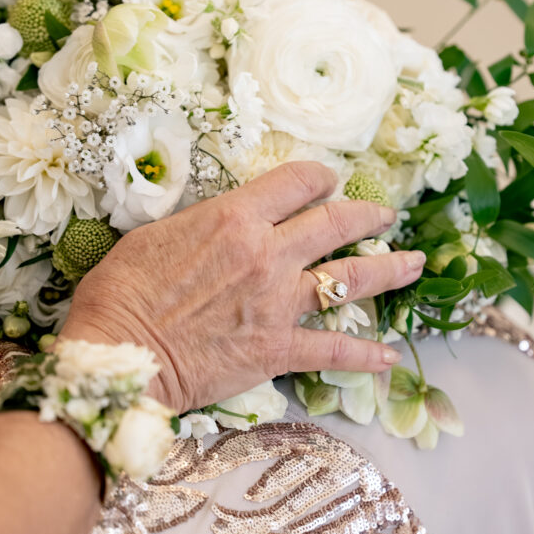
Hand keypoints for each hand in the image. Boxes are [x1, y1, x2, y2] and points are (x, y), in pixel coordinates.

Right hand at [60, 162, 424, 413]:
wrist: (121, 356)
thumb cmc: (121, 292)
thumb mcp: (156, 235)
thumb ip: (204, 224)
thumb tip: (226, 224)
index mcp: (235, 218)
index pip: (297, 182)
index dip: (320, 177)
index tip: (329, 181)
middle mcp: (268, 253)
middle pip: (336, 223)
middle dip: (368, 215)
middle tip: (386, 215)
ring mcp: (279, 302)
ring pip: (351, 279)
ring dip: (389, 269)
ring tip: (413, 264)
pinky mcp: (279, 349)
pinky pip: (335, 349)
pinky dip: (366, 355)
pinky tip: (388, 356)